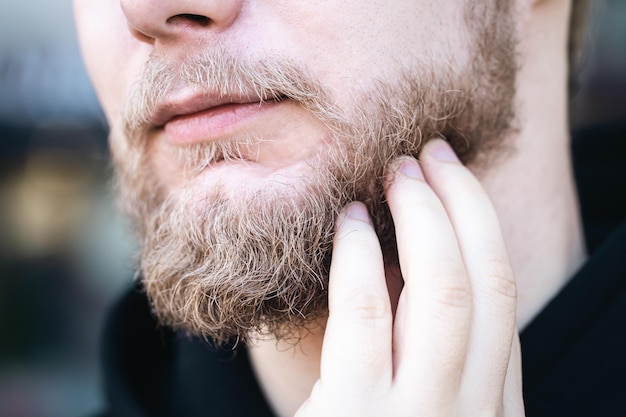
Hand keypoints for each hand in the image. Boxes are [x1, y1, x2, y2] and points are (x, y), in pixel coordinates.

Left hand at [295, 139, 524, 415]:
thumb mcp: (419, 409)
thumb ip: (430, 358)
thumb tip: (408, 267)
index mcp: (489, 411)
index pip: (503, 306)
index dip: (483, 233)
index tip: (455, 185)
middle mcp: (473, 414)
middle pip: (488, 287)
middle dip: (465, 208)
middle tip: (432, 155)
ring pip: (448, 294)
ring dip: (426, 218)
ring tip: (398, 170)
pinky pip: (368, 317)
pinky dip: (360, 257)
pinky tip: (349, 220)